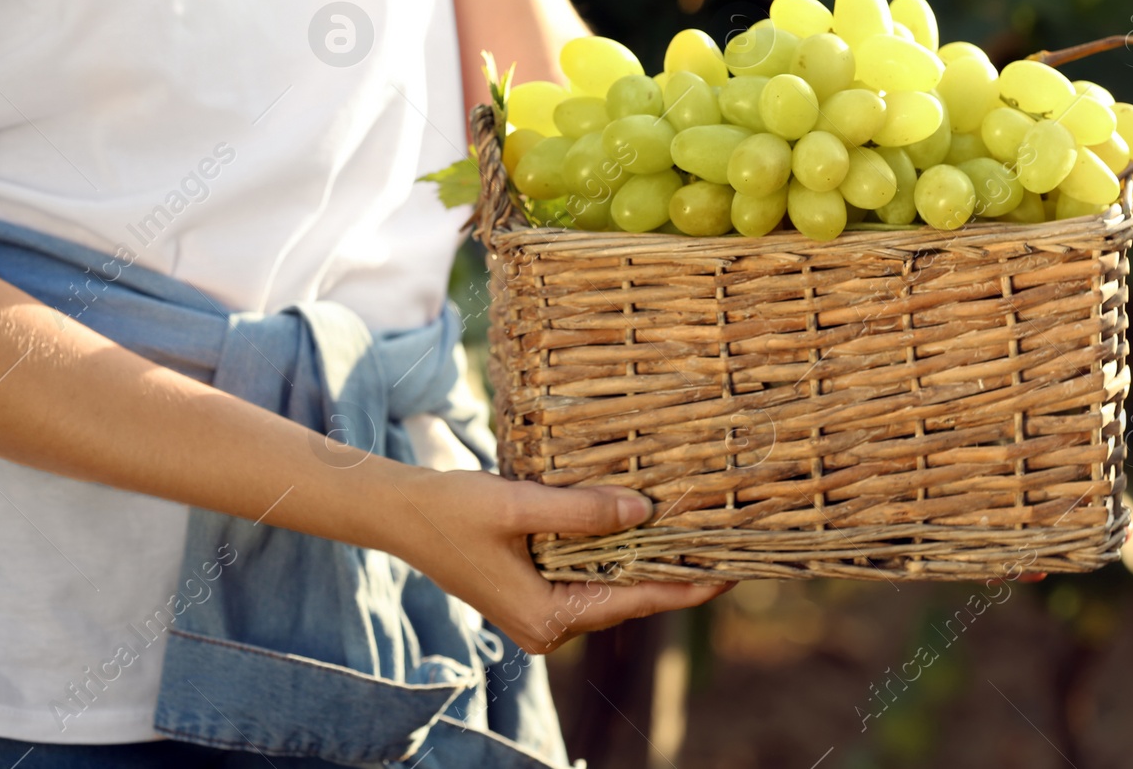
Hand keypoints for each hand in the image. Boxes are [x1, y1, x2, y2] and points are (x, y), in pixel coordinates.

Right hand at [392, 469, 730, 654]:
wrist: (400, 514)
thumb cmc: (451, 510)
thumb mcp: (517, 505)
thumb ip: (580, 512)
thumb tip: (643, 512)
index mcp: (546, 617)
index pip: (633, 602)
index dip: (685, 587)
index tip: (732, 573)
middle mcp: (548, 626)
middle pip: (627, 599)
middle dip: (674, 573)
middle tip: (726, 545)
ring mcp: (540, 614)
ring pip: (609, 588)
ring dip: (646, 562)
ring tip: (696, 535)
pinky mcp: (533, 594)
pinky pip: (588, 578)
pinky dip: (616, 556)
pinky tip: (642, 530)